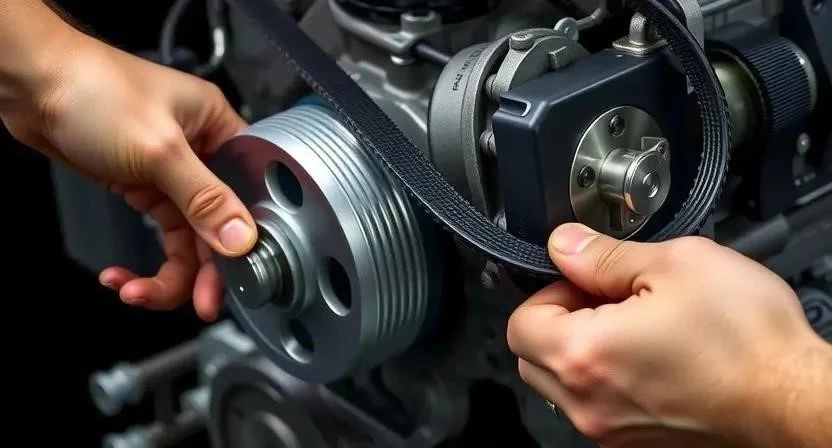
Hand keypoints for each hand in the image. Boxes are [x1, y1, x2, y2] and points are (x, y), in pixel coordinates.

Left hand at [0, 31, 254, 320]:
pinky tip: (122, 273)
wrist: (33, 83)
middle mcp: (203, 153)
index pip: (248, 196)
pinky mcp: (144, 186)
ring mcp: (173, 173)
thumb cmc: (95, 90)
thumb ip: (204, 199)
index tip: (232, 280)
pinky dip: (143, 260)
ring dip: (166, 273)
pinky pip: (159, 234)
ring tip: (137, 293)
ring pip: (187, 238)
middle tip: (195, 304)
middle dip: (200, 271)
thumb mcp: (159, 150)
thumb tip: (242, 238)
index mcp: (221, 131)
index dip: (243, 242)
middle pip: (217, 227)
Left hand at [507, 223, 830, 447]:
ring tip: (634, 324)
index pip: (521, 322)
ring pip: (561, 383)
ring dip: (580, 348)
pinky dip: (605, 377)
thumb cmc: (749, 342)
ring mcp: (611, 428)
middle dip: (559, 319)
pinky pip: (594, 404)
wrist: (797, 399)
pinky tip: (649, 354)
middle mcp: (588, 402)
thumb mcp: (676, 265)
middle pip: (533, 354)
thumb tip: (565, 245)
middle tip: (607, 298)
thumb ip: (604, 255)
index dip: (551, 289)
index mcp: (585, 355)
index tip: (586, 280)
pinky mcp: (635, 441)